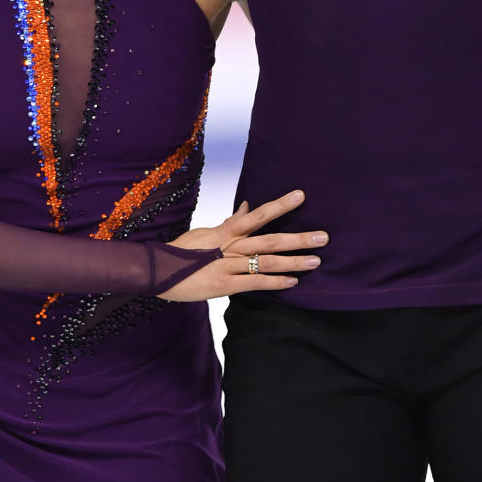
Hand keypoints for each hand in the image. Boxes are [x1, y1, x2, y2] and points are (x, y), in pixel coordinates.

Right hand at [161, 190, 327, 300]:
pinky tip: (293, 282)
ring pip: (266, 262)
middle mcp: (231, 246)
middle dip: (298, 239)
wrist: (157, 272)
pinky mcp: (224, 285)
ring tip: (316, 260)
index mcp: (227, 231)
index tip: (301, 196)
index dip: (280, 205)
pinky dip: (274, 282)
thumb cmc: (183, 250)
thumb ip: (230, 221)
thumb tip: (248, 206)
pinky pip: (254, 283)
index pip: (258, 214)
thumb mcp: (206, 232)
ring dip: (294, 262)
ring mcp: (228, 266)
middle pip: (270, 240)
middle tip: (323, 237)